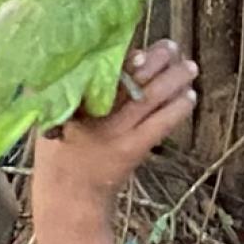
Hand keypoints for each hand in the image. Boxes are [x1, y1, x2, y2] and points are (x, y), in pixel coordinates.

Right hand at [35, 41, 199, 200]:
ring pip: (149, 98)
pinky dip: (177, 109)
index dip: (123, 58)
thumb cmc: (61, 149)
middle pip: (130, 79)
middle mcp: (93, 113)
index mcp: (72, 99)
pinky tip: (190, 97)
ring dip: (173, 80)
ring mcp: (114, 133)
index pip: (101, 69)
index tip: (141, 50)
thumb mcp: (53, 114)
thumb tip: (102, 53)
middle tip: (172, 47)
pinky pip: (160, 125)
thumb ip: (68, 86)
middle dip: (156, 61)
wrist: (70, 195)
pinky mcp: (131, 151)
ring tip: (190, 67)